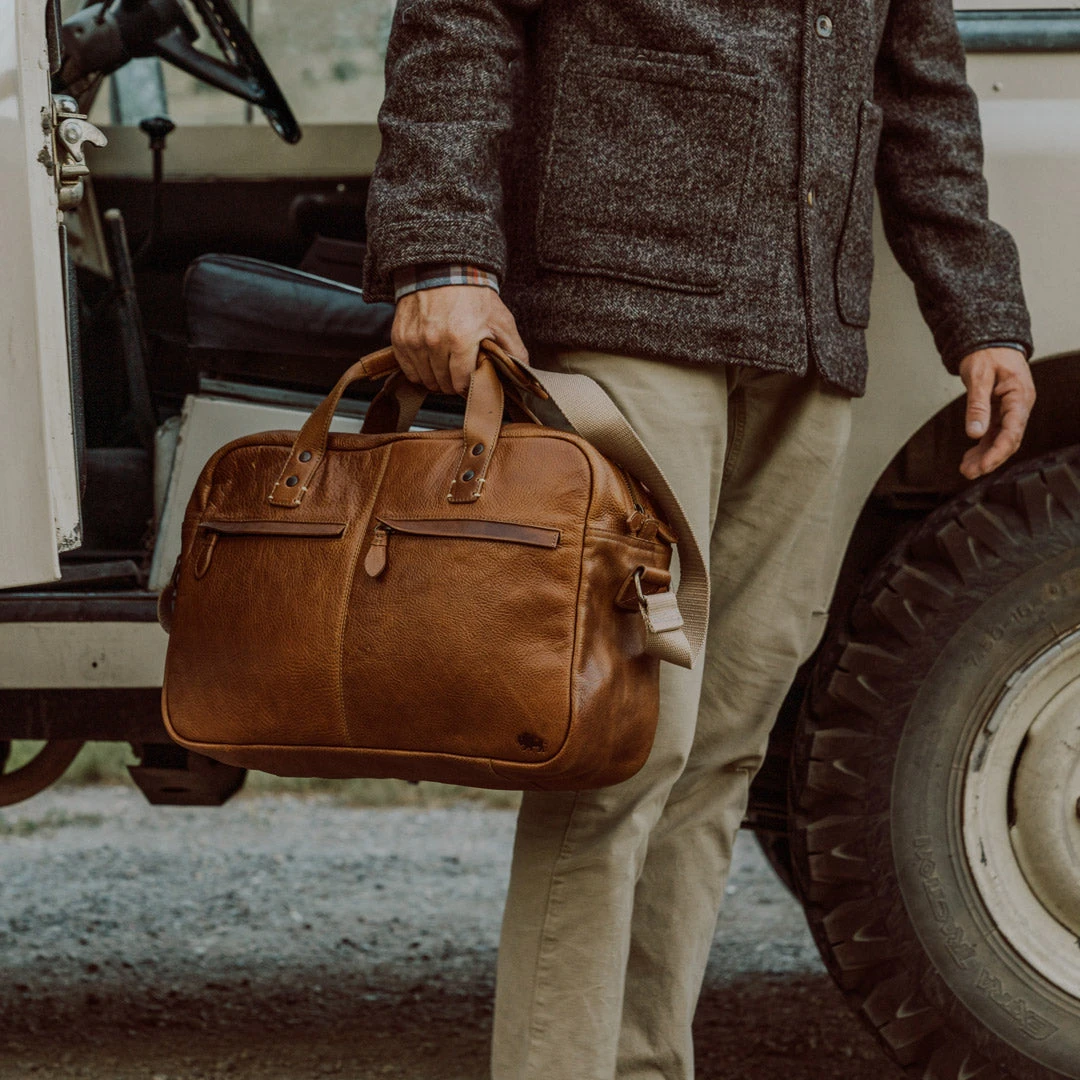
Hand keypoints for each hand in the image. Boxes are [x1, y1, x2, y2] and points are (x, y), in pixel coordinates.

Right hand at [391, 286, 527, 395]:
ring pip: (425, 379)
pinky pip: (408, 370)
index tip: (472, 379)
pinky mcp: (400, 338)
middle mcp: (434, 341)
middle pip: (443, 384)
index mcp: (460, 339)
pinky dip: (419, 371)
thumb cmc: (475, 296)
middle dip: (453, 382)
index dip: (469, 385)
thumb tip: (526, 376)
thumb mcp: (502, 321)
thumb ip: (515, 352)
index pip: (460, 383)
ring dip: (436, 378)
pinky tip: (430, 361)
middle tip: (460, 371)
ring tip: (446, 366)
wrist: (445, 270)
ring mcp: (414, 340)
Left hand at [958, 347, 1035, 479]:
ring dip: (985, 456)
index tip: (984, 465)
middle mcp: (1018, 406)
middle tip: (970, 472)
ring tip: (967, 469)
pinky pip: (993, 434)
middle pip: (1008, 439)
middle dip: (990, 458)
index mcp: (1019, 396)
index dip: (998, 451)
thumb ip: (977, 405)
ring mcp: (1010, 410)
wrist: (990, 342)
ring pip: (1000, 439)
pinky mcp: (1000, 412)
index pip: (1012, 430)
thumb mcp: (978, 377)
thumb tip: (974, 432)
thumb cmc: (987, 354)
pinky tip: (970, 458)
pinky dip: (982, 447)